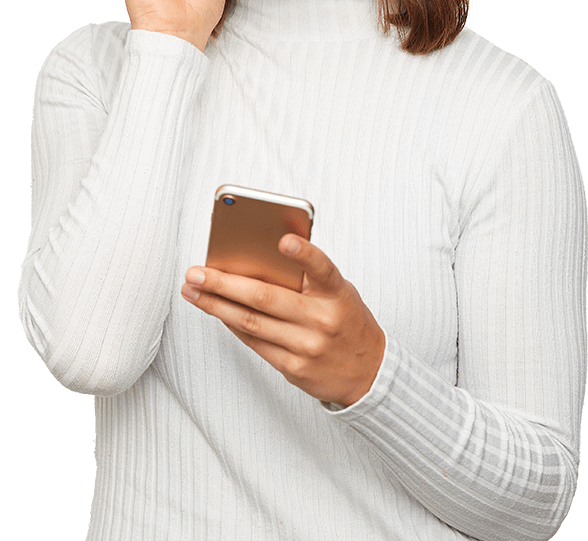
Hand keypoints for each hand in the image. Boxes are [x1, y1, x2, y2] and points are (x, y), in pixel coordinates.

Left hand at [181, 235, 385, 406]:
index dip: (304, 253)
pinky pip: (254, 342)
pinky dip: (230, 323)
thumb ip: (308, 278)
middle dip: (224, 283)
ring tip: (192, 290)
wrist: (369, 374)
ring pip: (251, 322)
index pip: (322, 268)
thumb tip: (257, 258)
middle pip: (265, 298)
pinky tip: (214, 310)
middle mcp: (322, 320)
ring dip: (215, 305)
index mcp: (337, 293)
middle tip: (195, 272)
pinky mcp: (293, 368)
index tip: (283, 240)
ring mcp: (306, 346)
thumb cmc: (347, 321)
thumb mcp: (339, 293)